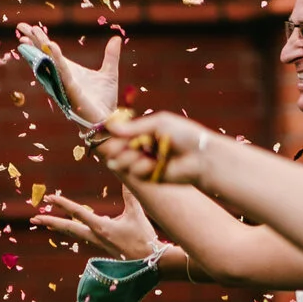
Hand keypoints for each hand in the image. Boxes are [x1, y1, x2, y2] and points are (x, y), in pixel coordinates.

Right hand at [14, 23, 121, 124]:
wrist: (106, 119)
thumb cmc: (104, 101)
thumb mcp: (109, 73)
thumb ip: (111, 56)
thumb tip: (116, 38)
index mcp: (68, 71)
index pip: (50, 53)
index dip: (40, 41)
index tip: (30, 28)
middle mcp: (62, 76)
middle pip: (43, 55)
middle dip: (32, 40)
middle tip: (20, 26)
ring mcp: (64, 83)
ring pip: (48, 61)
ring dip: (39, 47)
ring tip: (33, 32)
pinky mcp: (70, 89)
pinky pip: (61, 71)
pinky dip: (55, 58)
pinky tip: (50, 46)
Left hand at [31, 189, 159, 260]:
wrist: (150, 262)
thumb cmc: (144, 238)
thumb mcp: (137, 214)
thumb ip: (130, 195)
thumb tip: (128, 177)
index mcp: (101, 228)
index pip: (77, 213)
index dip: (62, 204)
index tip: (48, 198)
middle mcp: (95, 236)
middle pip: (67, 228)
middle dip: (50, 222)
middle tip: (34, 218)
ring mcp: (97, 243)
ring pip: (73, 233)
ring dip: (59, 227)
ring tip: (46, 223)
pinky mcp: (102, 246)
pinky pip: (82, 236)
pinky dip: (73, 231)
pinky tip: (71, 228)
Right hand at [99, 110, 213, 187]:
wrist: (200, 157)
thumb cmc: (184, 135)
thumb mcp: (158, 124)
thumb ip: (133, 127)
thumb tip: (110, 126)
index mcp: (143, 133)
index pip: (118, 135)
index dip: (109, 136)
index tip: (102, 135)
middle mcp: (140, 148)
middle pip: (114, 150)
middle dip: (114, 148)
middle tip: (116, 147)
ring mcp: (143, 163)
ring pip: (120, 162)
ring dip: (128, 158)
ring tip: (143, 154)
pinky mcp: (147, 177)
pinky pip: (134, 172)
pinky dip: (141, 167)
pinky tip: (154, 164)